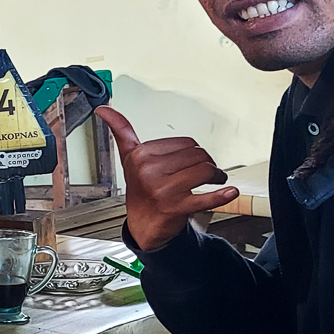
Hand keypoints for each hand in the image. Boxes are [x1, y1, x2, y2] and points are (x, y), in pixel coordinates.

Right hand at [96, 106, 238, 251]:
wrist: (143, 224)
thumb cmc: (141, 188)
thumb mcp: (129, 158)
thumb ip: (120, 131)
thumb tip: (103, 109)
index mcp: (140, 155)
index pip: (186, 143)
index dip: (196, 151)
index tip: (194, 160)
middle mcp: (149, 171)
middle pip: (198, 155)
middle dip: (208, 163)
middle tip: (208, 173)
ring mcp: (162, 190)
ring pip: (205, 171)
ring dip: (218, 176)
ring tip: (217, 181)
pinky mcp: (176, 207)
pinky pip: (206, 198)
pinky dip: (222, 195)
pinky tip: (229, 192)